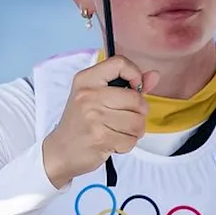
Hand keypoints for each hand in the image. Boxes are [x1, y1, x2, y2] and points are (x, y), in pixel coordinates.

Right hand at [42, 56, 160, 188]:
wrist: (60, 151)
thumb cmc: (81, 123)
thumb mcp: (98, 97)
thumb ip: (128, 85)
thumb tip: (155, 75)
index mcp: (86, 80)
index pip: (119, 63)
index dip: (135, 74)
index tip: (134, 88)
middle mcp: (88, 95)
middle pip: (136, 98)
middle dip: (138, 113)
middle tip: (126, 118)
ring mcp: (93, 117)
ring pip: (137, 122)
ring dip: (134, 131)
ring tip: (119, 131)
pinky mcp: (100, 137)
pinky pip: (131, 140)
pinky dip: (127, 144)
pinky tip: (113, 142)